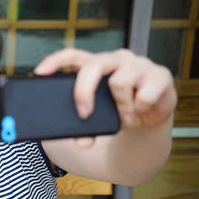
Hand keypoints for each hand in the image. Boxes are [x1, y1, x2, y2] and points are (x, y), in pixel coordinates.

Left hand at [34, 48, 176, 147]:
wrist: (152, 116)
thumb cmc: (120, 110)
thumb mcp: (100, 117)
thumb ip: (87, 126)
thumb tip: (80, 142)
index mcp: (96, 65)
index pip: (72, 55)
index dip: (55, 61)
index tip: (39, 73)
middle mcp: (116, 59)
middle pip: (93, 65)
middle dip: (84, 91)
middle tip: (83, 114)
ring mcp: (138, 64)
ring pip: (120, 82)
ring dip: (121, 107)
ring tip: (125, 116)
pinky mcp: (160, 74)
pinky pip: (144, 95)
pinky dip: (140, 109)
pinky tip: (142, 111)